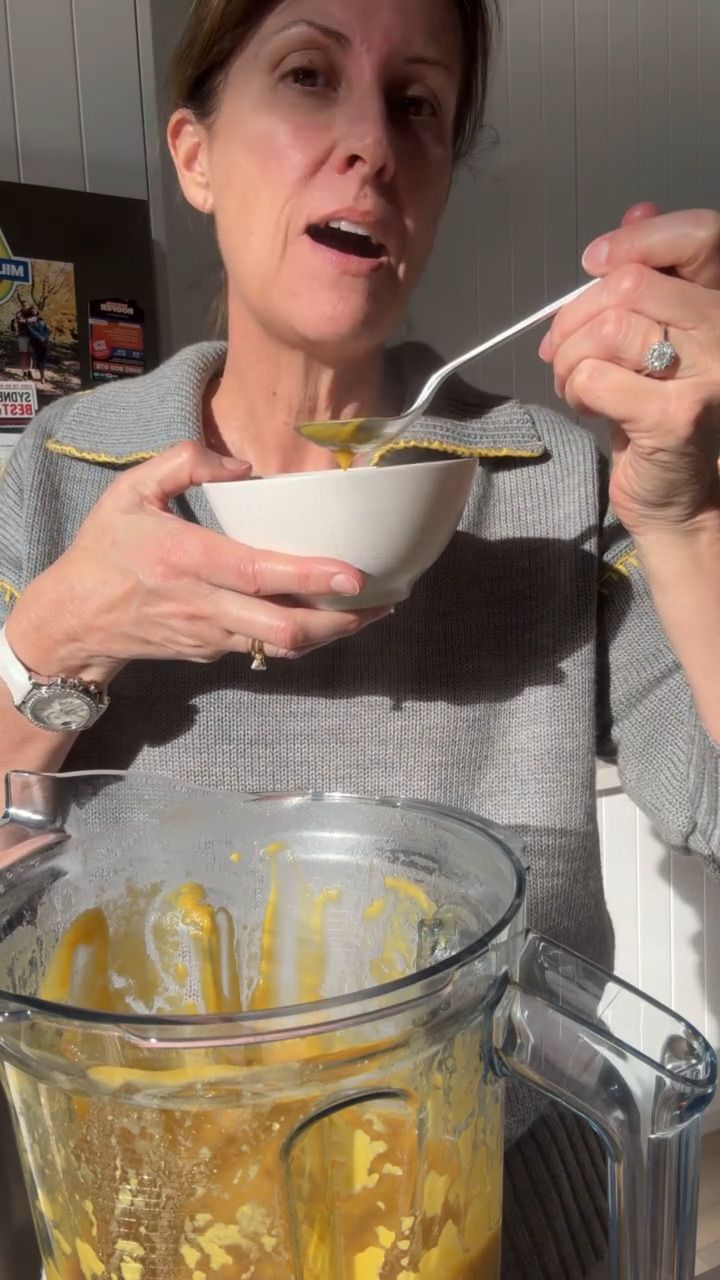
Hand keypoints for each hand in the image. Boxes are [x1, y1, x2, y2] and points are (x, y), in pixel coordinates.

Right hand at [6, 442, 385, 684]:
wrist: (74, 621)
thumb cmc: (104, 550)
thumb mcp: (128, 492)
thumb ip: (182, 463)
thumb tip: (240, 464)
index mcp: (185, 560)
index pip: (258, 575)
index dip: (310, 578)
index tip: (355, 574)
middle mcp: (203, 605)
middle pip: (283, 629)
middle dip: (340, 621)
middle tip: (384, 601)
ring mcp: (210, 636)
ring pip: (282, 648)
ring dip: (330, 634)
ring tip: (371, 612)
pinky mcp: (212, 653)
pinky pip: (265, 649)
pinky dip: (301, 636)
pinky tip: (327, 618)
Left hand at [539, 204, 719, 535]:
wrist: (679, 500)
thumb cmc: (660, 416)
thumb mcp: (656, 339)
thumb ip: (650, 278)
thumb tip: (638, 209)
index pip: (700, 235)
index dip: (638, 239)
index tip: (593, 264)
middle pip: (634, 284)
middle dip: (576, 315)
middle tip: (562, 349)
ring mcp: (708, 374)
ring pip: (610, 328)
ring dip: (571, 357)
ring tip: (574, 382)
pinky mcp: (676, 417)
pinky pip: (596, 378)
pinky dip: (575, 390)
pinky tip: (588, 407)